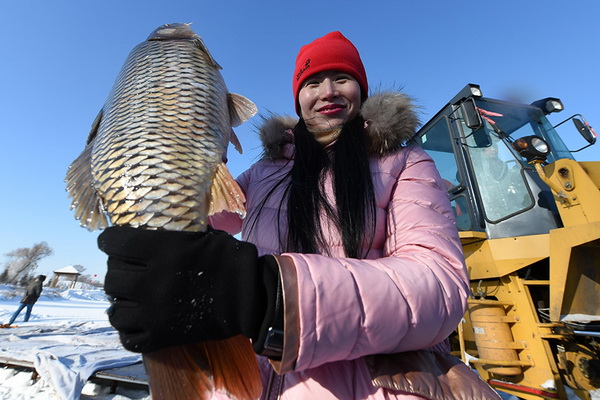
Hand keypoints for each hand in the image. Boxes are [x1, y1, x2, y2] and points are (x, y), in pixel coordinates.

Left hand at [98, 226, 279, 352]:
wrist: (250, 298)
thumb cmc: (230, 261)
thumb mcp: (203, 236)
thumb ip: (174, 234)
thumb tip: (152, 225)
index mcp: (164, 252)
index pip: (114, 243)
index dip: (109, 241)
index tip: (110, 242)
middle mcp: (153, 283)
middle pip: (112, 277)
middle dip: (117, 271)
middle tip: (127, 270)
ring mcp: (155, 313)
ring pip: (114, 309)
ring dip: (120, 301)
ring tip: (128, 298)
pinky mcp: (162, 337)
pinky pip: (127, 337)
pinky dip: (128, 328)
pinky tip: (136, 319)